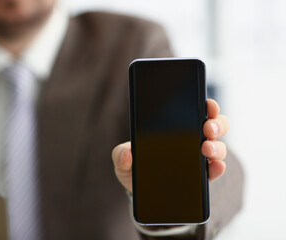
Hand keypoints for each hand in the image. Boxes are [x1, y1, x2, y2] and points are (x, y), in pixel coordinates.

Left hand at [112, 99, 229, 192]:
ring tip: (206, 149)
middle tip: (208, 128)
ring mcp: (199, 158)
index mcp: (176, 128)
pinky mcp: (201, 177)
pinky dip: (218, 167)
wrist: (139, 191)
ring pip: (218, 146)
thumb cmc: (133, 168)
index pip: (197, 111)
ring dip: (217, 146)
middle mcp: (192, 140)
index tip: (208, 104)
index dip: (207, 105)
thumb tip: (126, 155)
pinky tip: (215, 166)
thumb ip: (120, 154)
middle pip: (215, 126)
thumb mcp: (123, 158)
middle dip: (217, 124)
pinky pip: (215, 170)